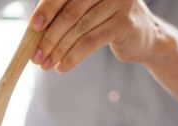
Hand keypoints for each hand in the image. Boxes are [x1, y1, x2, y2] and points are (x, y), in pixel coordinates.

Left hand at [29, 0, 166, 72]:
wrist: (144, 37)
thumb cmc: (107, 22)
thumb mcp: (86, 11)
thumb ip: (64, 13)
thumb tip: (33, 30)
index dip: (47, 9)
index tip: (33, 27)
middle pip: (70, 12)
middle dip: (49, 37)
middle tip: (36, 56)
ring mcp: (119, 2)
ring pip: (79, 29)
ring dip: (59, 50)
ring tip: (46, 65)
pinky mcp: (124, 23)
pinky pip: (91, 41)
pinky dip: (73, 56)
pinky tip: (62, 67)